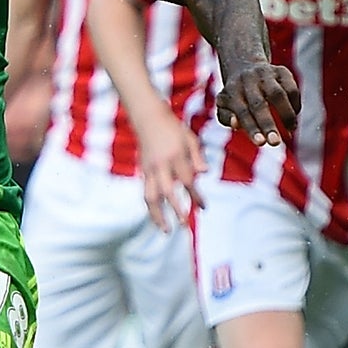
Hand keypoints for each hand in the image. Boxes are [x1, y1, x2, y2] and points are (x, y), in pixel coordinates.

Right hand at [137, 111, 206, 232]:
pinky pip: (146, 193)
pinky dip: (152, 207)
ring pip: (150, 197)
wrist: (148, 118)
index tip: (203, 208)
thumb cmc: (173, 128)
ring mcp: (149, 169)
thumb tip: (204, 173)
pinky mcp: (143, 171)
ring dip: (157, 215)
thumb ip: (197, 157)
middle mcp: (161, 165)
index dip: (196, 196)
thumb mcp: (190, 138)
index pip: (188, 181)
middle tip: (183, 224)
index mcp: (175, 156)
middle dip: (175, 209)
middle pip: (166, 192)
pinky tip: (158, 218)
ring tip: (165, 230)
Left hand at [215, 62, 298, 149]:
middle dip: (267, 124)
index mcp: (232, 90)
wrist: (245, 67)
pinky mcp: (282, 71)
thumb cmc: (235, 96)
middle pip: (259, 104)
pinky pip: (292, 89)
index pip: (242, 111)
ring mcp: (266, 73)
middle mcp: (248, 79)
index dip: (251, 127)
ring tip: (290, 131)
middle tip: (275, 143)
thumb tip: (236, 125)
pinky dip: (295, 105)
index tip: (260, 143)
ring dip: (286, 115)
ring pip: (279, 94)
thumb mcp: (224, 106)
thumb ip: (226, 118)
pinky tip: (294, 117)